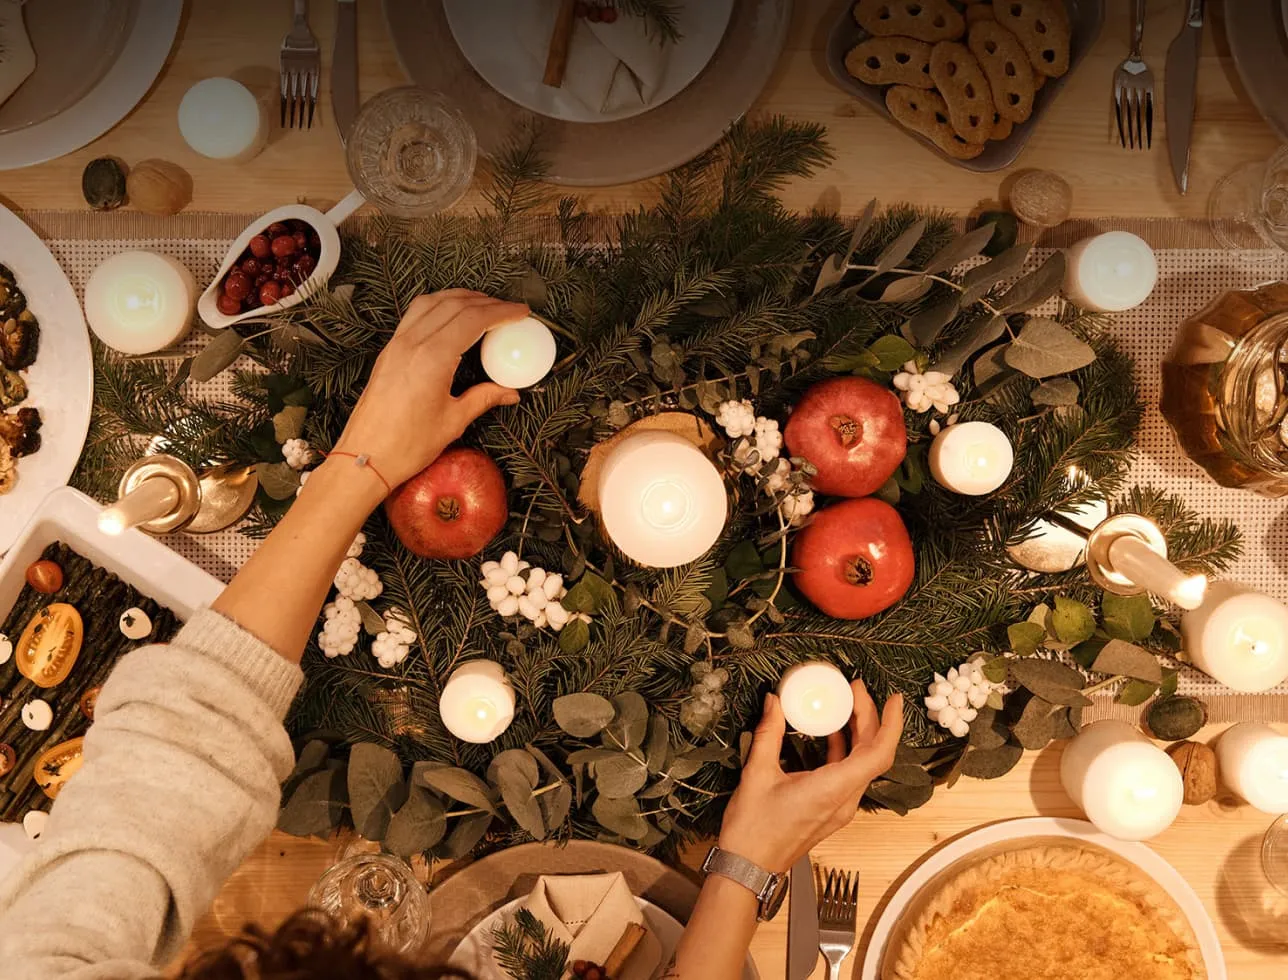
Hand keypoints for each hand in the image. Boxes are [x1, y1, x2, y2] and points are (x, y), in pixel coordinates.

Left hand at [333, 290, 528, 489]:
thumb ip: (483, 398)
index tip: (521, 312)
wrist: (366, 456)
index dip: (501, 311)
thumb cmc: (407, 444)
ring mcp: (397, 344)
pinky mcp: (389, 350)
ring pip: (432, 302)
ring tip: (482, 305)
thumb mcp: (453, 421)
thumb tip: (510, 392)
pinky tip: (451, 316)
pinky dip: (438, 306)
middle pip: (454, 304)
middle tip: (508, 309)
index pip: (473, 319)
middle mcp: (413, 343)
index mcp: (432, 358)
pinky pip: (415, 314)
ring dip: (460, 297)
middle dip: (485, 301)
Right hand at [717, 681, 902, 872]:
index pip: (878, 754)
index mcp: (832, 790)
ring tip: (846, 704)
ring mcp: (839, 808)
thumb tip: (774, 702)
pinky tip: (831, 731)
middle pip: (872, 754)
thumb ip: (769, 733)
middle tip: (856, 689)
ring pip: (862, 764)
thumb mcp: (757, 773)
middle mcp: (844, 800)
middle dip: (870, 717)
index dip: (891, 724)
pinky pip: (849, 774)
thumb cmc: (753, 829)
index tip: (893, 699)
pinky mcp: (831, 810)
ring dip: (859, 733)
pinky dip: (846, 749)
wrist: (748, 868)